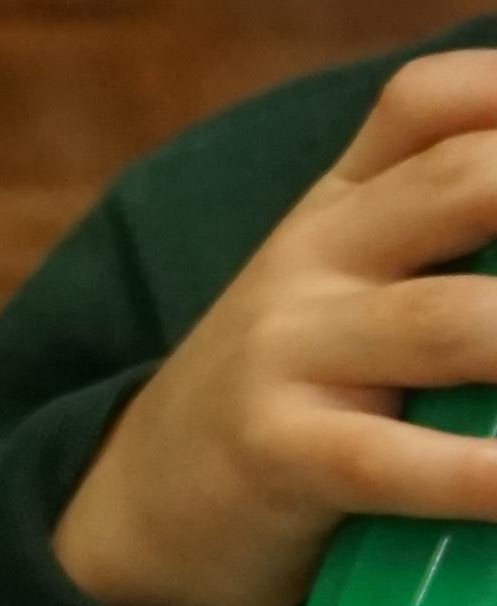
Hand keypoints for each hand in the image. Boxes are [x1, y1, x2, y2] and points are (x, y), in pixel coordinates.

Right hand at [53, 53, 496, 605]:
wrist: (143, 501)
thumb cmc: (296, 389)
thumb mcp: (344, 285)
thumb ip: (441, 237)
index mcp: (340, 205)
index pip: (429, 104)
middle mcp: (314, 256)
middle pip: (461, 182)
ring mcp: (290, 352)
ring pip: (450, 322)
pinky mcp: (278, 455)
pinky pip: (393, 461)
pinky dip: (485, 475)